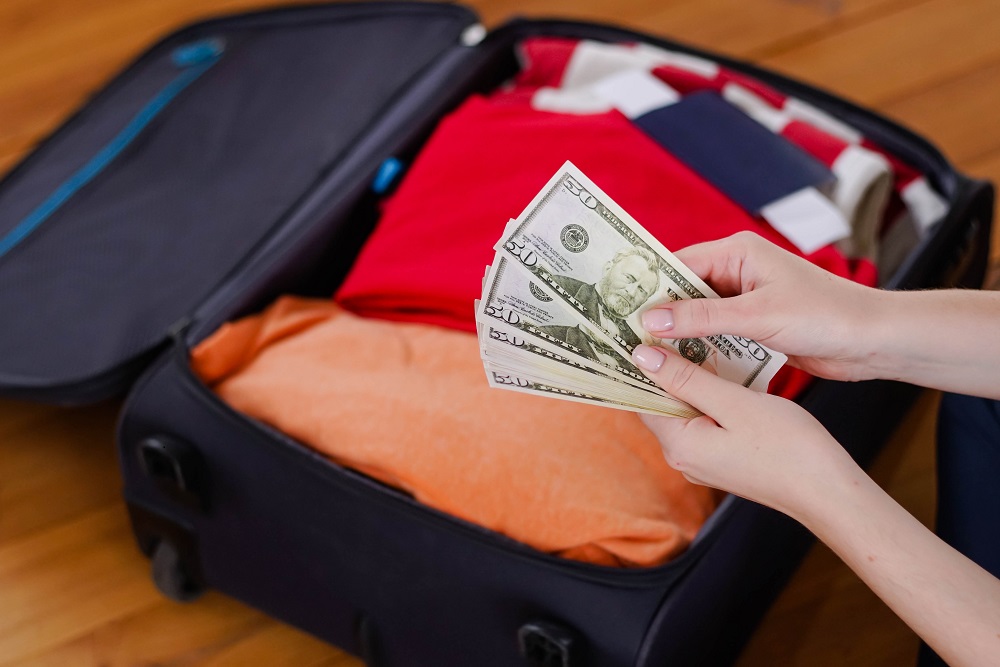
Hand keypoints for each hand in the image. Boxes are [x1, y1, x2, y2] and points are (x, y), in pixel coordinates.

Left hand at [632, 344, 863, 520]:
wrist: (829, 492)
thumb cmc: (788, 448)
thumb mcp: (735, 403)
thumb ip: (687, 379)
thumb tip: (642, 356)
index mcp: (679, 445)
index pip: (640, 398)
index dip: (640, 363)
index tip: (641, 330)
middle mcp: (683, 457)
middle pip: (661, 403)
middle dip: (665, 366)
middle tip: (670, 327)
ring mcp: (703, 460)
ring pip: (685, 409)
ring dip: (690, 378)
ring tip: (696, 340)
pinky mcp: (723, 458)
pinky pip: (704, 419)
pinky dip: (709, 395)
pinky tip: (722, 370)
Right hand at [644, 231, 885, 381]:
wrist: (873, 340)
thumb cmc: (823, 316)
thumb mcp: (756, 317)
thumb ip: (701, 319)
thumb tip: (650, 322)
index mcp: (738, 252)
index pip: (678, 264)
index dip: (648, 287)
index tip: (617, 309)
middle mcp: (738, 270)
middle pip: (684, 291)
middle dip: (660, 314)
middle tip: (624, 338)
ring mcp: (746, 299)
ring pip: (698, 316)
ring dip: (680, 334)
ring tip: (644, 355)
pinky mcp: (755, 324)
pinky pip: (717, 334)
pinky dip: (701, 347)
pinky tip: (680, 365)